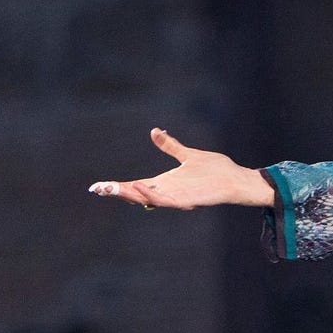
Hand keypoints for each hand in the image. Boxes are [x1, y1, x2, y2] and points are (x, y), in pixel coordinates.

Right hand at [88, 128, 274, 209]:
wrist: (236, 179)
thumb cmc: (215, 169)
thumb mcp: (188, 154)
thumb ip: (170, 145)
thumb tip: (155, 131)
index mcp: (165, 182)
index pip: (135, 185)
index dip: (117, 186)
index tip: (97, 186)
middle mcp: (168, 191)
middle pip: (137, 194)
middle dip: (117, 192)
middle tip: (97, 189)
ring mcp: (177, 197)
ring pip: (148, 199)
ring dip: (131, 194)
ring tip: (113, 188)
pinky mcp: (188, 200)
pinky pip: (166, 201)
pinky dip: (152, 195)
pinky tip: (140, 185)